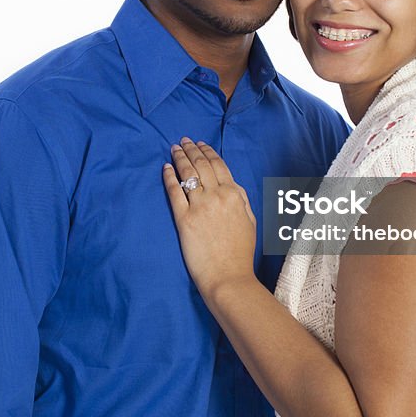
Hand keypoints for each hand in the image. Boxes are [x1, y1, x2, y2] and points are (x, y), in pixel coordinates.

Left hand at [163, 138, 256, 299]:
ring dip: (179, 157)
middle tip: (183, 140)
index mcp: (235, 195)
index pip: (219, 165)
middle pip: (201, 165)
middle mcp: (217, 196)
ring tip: (173, 148)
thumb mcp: (250, 220)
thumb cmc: (240, 252)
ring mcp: (200, 207)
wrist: (229, 276)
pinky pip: (174, 192)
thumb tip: (231, 186)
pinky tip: (166, 168)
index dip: (207, 152)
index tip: (200, 144)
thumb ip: (241, 200)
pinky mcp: (184, 219)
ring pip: (188, 173)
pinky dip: (169, 177)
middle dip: (191, 149)